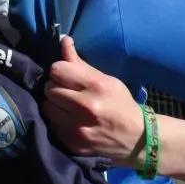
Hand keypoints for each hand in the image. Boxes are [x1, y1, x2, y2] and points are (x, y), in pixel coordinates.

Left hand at [41, 36, 145, 165]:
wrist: (137, 139)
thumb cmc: (120, 104)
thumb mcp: (106, 79)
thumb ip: (80, 62)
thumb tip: (63, 40)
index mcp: (96, 86)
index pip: (57, 70)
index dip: (60, 71)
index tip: (67, 75)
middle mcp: (85, 107)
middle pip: (49, 88)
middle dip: (56, 87)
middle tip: (68, 91)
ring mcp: (78, 128)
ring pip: (47, 106)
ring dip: (55, 104)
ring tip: (68, 106)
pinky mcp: (72, 143)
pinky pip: (52, 124)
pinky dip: (58, 120)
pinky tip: (71, 120)